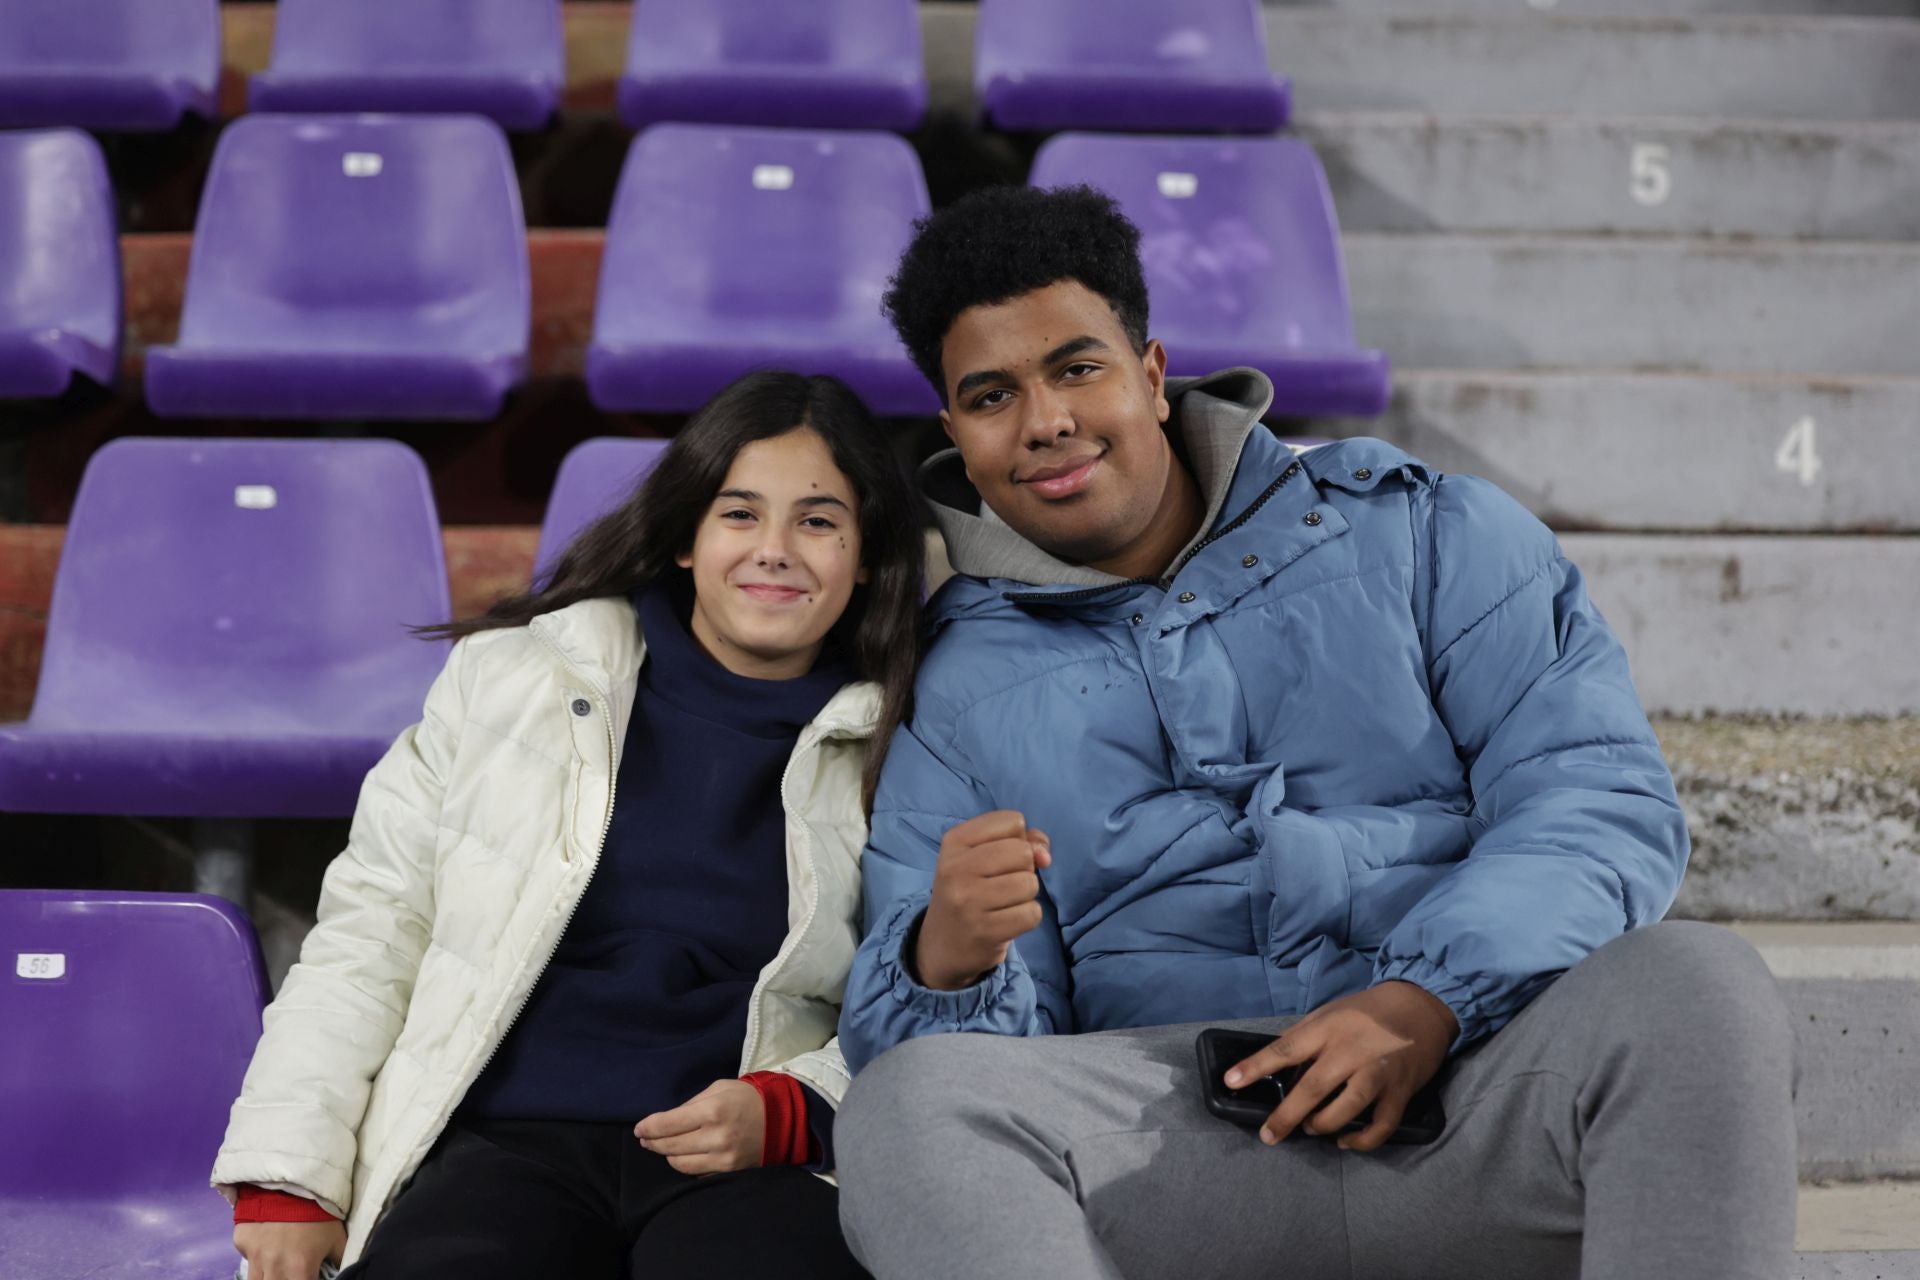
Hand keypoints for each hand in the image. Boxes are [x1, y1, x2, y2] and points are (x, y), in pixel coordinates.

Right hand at [233, 1220, 345, 1279]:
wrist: (292, 1180)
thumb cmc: (319, 1212)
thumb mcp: (337, 1237)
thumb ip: (339, 1260)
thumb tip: (343, 1272)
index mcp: (299, 1269)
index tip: (308, 1275)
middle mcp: (274, 1269)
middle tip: (292, 1272)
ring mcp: (254, 1257)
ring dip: (267, 1278)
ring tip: (277, 1269)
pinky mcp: (240, 1243)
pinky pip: (246, 1258)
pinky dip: (254, 1258)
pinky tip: (265, 1247)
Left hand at [634, 1079, 764, 1174]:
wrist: (783, 1118)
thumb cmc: (747, 1098)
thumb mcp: (718, 1088)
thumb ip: (691, 1104)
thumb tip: (666, 1120)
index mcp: (712, 1111)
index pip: (668, 1124)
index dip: (648, 1127)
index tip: (639, 1129)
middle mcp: (716, 1138)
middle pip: (670, 1147)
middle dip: (653, 1142)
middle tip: (645, 1138)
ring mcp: (723, 1159)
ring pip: (680, 1165)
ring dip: (667, 1156)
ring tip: (662, 1147)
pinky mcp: (730, 1172)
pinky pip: (697, 1174)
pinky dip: (687, 1165)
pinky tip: (683, 1156)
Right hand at [915, 810, 1051, 990]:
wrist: (943, 944)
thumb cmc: (972, 890)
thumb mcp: (983, 855)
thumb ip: (1023, 841)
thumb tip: (1045, 856)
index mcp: (954, 841)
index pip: (1012, 821)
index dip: (1017, 840)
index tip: (998, 859)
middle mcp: (956, 869)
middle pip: (1023, 852)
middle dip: (1023, 868)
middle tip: (1001, 883)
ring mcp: (968, 902)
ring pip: (1030, 883)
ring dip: (1026, 894)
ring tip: (1003, 903)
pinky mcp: (984, 931)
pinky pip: (1032, 913)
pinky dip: (1028, 917)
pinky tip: (1007, 921)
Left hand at [1223, 980, 1458, 1152]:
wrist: (1422, 1006)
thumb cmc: (1368, 1011)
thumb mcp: (1329, 1011)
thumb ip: (1303, 1036)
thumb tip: (1273, 1062)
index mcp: (1328, 1028)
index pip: (1286, 1048)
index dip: (1256, 1065)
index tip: (1231, 1081)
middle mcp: (1352, 1050)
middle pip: (1314, 1086)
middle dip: (1287, 1115)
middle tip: (1268, 1135)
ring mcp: (1379, 1072)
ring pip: (1347, 1108)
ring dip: (1324, 1125)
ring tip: (1311, 1128)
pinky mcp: (1401, 1091)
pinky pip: (1382, 1125)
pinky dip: (1363, 1140)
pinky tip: (1345, 1141)